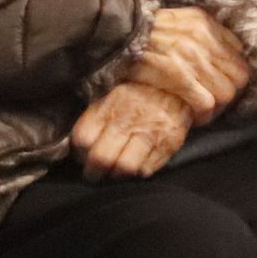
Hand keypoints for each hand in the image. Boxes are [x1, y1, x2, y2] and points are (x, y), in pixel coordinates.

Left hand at [70, 81, 191, 179]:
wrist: (180, 82)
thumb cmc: (140, 91)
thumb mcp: (114, 93)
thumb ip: (95, 116)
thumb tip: (76, 142)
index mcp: (111, 105)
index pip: (84, 139)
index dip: (79, 152)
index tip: (83, 155)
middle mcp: (129, 119)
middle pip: (101, 158)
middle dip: (94, 172)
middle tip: (95, 173)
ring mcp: (150, 132)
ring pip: (123, 168)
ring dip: (116, 175)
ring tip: (115, 173)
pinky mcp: (169, 143)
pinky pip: (146, 170)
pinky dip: (138, 173)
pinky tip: (137, 165)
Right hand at [128, 6, 248, 123]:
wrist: (120, 32)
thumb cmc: (147, 30)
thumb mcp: (181, 20)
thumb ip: (202, 31)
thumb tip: (220, 50)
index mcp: (206, 23)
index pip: (240, 54)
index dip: (233, 72)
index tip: (222, 81)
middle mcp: (205, 39)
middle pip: (238, 76)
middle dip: (229, 91)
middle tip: (215, 100)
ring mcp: (194, 58)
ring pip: (226, 92)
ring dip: (217, 106)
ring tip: (204, 110)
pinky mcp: (180, 77)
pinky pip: (207, 103)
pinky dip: (203, 114)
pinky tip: (194, 116)